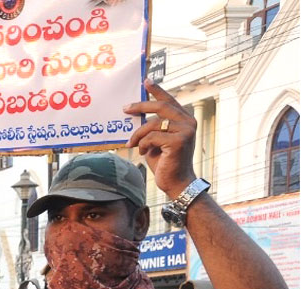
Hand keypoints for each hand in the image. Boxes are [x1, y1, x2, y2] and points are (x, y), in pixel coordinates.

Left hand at [123, 80, 197, 197]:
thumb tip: (136, 115)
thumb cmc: (164, 162)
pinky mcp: (180, 141)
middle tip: (125, 108)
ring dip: (138, 134)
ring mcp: (186, 130)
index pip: (169, 101)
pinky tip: (142, 152)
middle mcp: (188, 122)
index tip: (146, 81)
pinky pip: (152, 137)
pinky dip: (143, 144)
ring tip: (132, 144)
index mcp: (184, 119)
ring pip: (153, 124)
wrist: (175, 182)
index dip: (157, 90)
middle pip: (161, 107)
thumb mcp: (156, 141)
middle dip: (141, 107)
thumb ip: (152, 127)